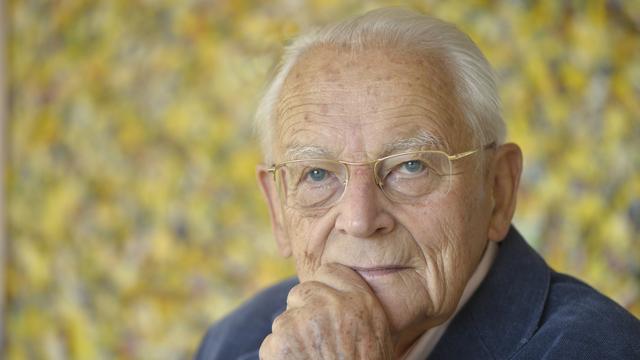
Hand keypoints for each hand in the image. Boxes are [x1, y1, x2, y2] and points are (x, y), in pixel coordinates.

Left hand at [259, 263, 393, 359]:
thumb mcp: (377, 333)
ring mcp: (303, 322)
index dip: (325, 289)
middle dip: (303, 312)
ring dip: (291, 339)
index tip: (325, 308)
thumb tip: (329, 291)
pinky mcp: (280, 343)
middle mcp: (331, 305)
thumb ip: (356, 306)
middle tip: (316, 341)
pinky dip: (279, 358)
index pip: (331, 272)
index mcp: (360, 301)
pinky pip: (271, 343)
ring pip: (284, 319)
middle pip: (302, 291)